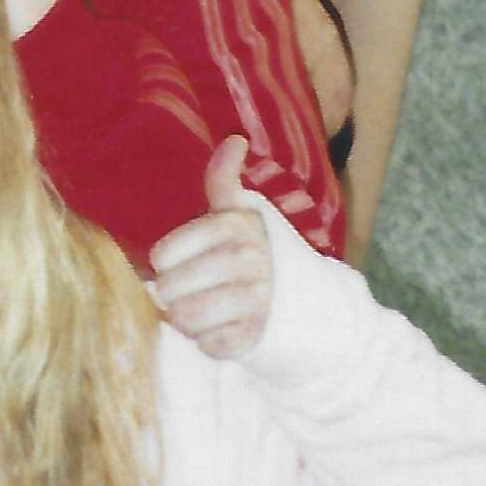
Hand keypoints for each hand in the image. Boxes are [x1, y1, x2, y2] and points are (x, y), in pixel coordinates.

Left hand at [148, 138, 273, 357]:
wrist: (320, 308)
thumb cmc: (267, 257)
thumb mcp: (247, 215)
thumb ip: (225, 181)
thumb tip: (234, 139)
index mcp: (237, 226)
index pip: (164, 254)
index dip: (166, 264)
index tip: (180, 264)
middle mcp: (248, 260)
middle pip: (172, 289)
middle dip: (174, 297)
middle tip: (193, 294)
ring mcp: (255, 301)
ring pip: (186, 319)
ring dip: (189, 322)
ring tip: (204, 313)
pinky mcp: (258, 338)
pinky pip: (209, 346)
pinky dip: (211, 343)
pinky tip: (226, 330)